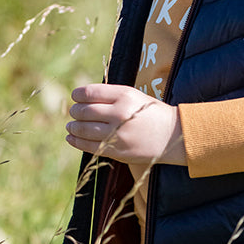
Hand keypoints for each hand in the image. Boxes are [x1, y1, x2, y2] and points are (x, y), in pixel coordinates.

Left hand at [66, 84, 185, 165]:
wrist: (173, 136)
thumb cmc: (153, 113)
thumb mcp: (135, 96)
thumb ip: (111, 96)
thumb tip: (83, 97)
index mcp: (125, 95)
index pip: (90, 93)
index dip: (78, 95)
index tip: (75, 96)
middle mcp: (119, 113)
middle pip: (84, 111)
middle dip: (75, 111)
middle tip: (73, 112)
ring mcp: (117, 133)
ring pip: (84, 129)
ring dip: (73, 126)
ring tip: (71, 125)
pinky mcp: (116, 150)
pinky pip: (89, 146)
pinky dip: (76, 141)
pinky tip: (71, 137)